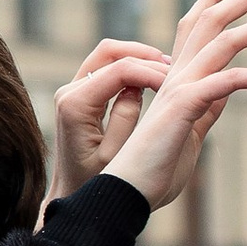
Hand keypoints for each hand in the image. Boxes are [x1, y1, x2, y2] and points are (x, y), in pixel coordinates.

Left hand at [49, 38, 175, 202]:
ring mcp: (72, 90)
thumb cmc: (94, 182)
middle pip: (109, 52)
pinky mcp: (79, 94)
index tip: (177, 81)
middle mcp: (69, 92)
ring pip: (107, 55)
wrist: (70, 193)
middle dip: (144, 55)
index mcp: (75, 105)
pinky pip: (106, 68)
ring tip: (167, 70)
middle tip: (175, 67)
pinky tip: (153, 79)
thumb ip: (126, 119)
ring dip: (138, 58)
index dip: (151, 71)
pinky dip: (130, 67)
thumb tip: (137, 87)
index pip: (118, 71)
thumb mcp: (115, 156)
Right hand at [102, 0, 246, 213]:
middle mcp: (175, 76)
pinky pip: (230, 81)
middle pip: (210, 22)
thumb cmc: (153, 172)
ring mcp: (178, 88)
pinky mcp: (185, 105)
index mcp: (174, 81)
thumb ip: (207, 110)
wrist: (126, 193)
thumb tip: (227, 94)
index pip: (193, 28)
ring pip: (225, 42)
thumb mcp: (191, 135)